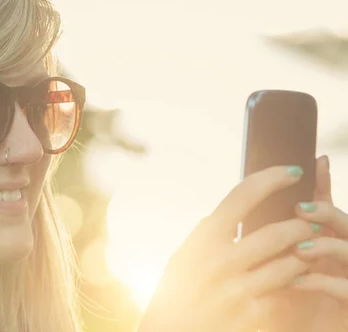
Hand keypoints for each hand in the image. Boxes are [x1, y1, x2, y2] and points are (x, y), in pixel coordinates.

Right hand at [137, 165, 318, 331]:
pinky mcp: (251, 316)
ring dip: (303, 256)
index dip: (272, 178)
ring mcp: (237, 291)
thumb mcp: (181, 257)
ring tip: (307, 250)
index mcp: (202, 240)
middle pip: (276, 233)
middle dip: (301, 224)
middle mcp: (220, 262)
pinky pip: (282, 294)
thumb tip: (221, 214)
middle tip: (312, 221)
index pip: (242, 196)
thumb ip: (203, 235)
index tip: (293, 171)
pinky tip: (293, 282)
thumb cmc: (174, 293)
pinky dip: (290, 285)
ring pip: (288, 265)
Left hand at [265, 155, 347, 331]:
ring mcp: (346, 277)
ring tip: (300, 248)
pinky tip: (298, 281)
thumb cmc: (278, 306)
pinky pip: (346, 289)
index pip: (324, 207)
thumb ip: (255, 243)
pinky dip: (323, 282)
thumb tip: (214, 217)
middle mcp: (337, 257)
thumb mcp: (263, 270)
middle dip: (325, 212)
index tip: (316, 162)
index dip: (323, 184)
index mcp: (320, 242)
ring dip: (325, 246)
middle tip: (300, 210)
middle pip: (343, 223)